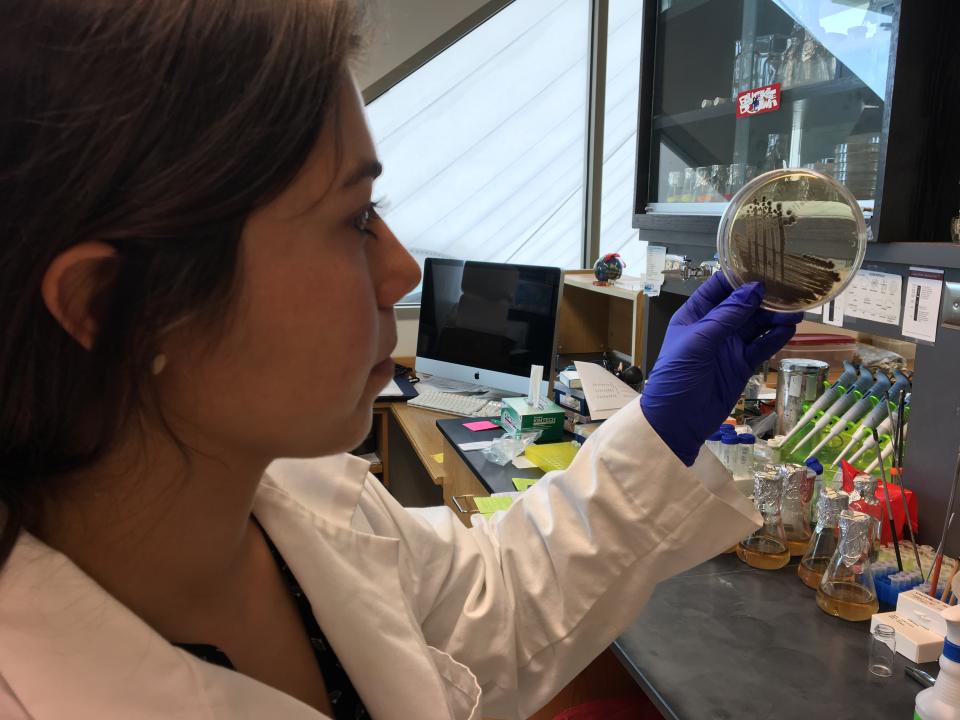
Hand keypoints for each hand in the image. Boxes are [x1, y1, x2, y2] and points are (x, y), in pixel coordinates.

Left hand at [640, 273, 801, 465]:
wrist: (677, 421)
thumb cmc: (677, 377)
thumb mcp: (698, 342)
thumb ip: (726, 316)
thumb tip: (753, 289)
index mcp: (695, 315)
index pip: (718, 288)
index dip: (739, 277)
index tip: (764, 265)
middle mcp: (713, 327)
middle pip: (743, 305)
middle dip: (764, 298)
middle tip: (790, 290)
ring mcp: (729, 347)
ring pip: (756, 326)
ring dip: (774, 318)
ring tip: (795, 313)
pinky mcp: (742, 365)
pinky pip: (762, 347)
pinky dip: (776, 339)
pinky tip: (790, 331)